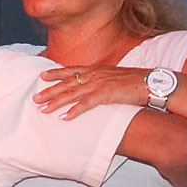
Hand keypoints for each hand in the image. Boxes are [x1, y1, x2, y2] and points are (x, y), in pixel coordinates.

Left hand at [33, 64, 150, 118]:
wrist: (151, 82)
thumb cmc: (135, 82)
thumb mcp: (114, 77)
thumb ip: (101, 80)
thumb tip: (92, 86)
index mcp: (96, 69)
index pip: (71, 70)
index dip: (55, 73)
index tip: (41, 76)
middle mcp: (95, 74)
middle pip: (67, 83)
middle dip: (49, 91)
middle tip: (35, 98)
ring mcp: (99, 84)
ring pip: (72, 93)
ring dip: (56, 102)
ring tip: (43, 109)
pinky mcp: (106, 95)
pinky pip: (86, 104)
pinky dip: (74, 111)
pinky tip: (64, 117)